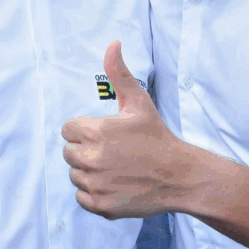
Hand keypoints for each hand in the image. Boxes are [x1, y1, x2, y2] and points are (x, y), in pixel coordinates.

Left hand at [63, 41, 195, 219]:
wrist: (180, 176)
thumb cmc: (157, 136)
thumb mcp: (139, 102)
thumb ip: (119, 73)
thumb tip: (113, 43)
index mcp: (97, 132)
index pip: (67, 130)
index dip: (84, 130)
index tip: (103, 134)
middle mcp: (92, 159)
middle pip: (69, 153)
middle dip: (85, 150)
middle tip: (112, 151)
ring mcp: (96, 184)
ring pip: (74, 175)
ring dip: (89, 172)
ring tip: (114, 168)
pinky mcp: (100, 205)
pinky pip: (81, 197)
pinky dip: (93, 193)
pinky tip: (114, 184)